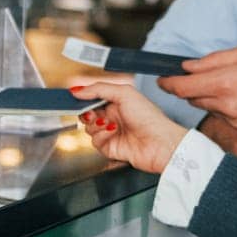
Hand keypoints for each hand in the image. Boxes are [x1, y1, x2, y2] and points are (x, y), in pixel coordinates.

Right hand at [69, 81, 185, 173]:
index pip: (93, 98)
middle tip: (90, 112)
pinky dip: (101, 136)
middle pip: (87, 113)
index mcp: (117, 102)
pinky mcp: (110, 147)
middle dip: (86, 113)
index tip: (76, 97)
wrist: (160, 143)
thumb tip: (78, 89)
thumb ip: (99, 89)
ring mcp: (111, 133)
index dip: (84, 98)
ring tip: (108, 123)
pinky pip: (95, 141)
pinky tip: (112, 132)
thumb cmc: (150, 118)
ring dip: (96, 125)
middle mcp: (113, 117)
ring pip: (89, 128)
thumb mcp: (124, 93)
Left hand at [158, 44, 236, 132]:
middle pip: (193, 98)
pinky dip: (225, 106)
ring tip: (230, 82)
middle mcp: (227, 106)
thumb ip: (214, 60)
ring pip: (209, 107)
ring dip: (210, 96)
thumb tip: (189, 66)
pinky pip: (225, 117)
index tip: (162, 78)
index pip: (183, 87)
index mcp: (225, 84)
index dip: (168, 83)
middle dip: (191, 87)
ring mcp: (236, 121)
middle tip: (198, 75)